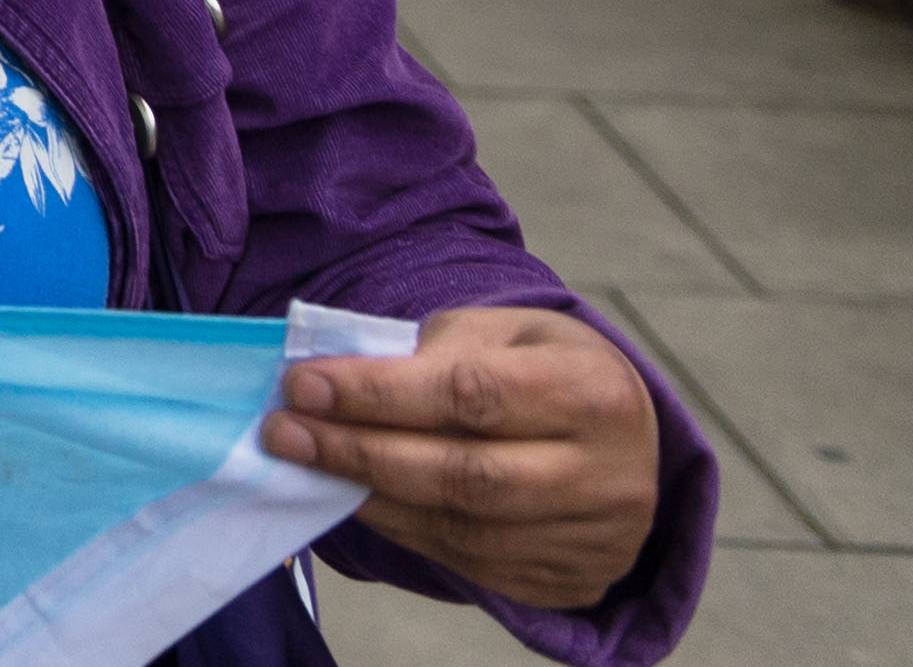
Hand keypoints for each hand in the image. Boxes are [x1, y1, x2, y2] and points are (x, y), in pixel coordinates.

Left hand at [269, 305, 659, 610]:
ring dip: (372, 497)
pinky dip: (406, 531)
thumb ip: (433, 353)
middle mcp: (608, 476)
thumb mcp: (505, 331)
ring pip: (463, 528)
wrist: (628, 437)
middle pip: (464, 475)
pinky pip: (471, 563)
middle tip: (283, 433)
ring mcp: (596, 539)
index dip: (378, 394)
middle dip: (360, 452)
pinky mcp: (574, 582)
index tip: (301, 385)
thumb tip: (337, 383)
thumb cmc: (548, 368)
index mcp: (595, 394)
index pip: (470, 396)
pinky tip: (361, 500)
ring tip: (308, 465)